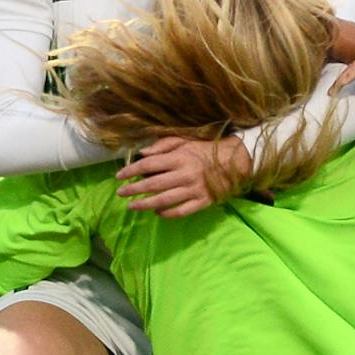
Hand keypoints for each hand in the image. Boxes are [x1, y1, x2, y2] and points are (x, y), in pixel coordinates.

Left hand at [117, 135, 252, 216]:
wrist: (235, 161)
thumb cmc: (205, 150)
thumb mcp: (185, 141)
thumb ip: (163, 145)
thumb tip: (142, 153)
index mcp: (180, 158)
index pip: (149, 165)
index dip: (131, 171)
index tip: (119, 176)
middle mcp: (185, 175)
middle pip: (153, 185)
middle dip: (134, 190)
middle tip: (121, 194)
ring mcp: (194, 190)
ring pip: (164, 200)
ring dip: (145, 205)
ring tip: (132, 206)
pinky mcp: (203, 201)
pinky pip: (181, 211)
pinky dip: (167, 214)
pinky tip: (157, 212)